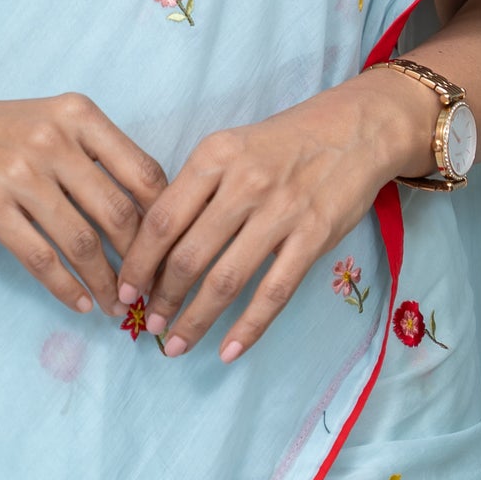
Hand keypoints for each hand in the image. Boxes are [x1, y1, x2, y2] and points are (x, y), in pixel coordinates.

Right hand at [0, 86, 169, 319]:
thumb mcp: (53, 123)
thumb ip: (97, 158)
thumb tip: (149, 217)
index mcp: (79, 115)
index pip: (144, 172)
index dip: (164, 219)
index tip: (172, 250)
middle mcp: (53, 140)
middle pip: (118, 213)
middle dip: (141, 262)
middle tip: (151, 291)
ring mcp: (20, 174)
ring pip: (81, 243)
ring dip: (106, 284)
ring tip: (119, 306)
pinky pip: (41, 259)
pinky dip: (67, 289)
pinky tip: (82, 304)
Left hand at [110, 70, 439, 361]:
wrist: (354, 128)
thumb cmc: (284, 141)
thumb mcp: (231, 146)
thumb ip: (197, 187)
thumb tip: (157, 245)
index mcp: (214, 156)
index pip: (163, 219)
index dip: (139, 261)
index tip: (126, 288)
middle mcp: (243, 184)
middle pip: (189, 255)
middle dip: (163, 298)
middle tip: (148, 324)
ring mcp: (281, 212)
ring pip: (226, 280)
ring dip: (196, 320)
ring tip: (176, 344)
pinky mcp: (314, 237)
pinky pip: (274, 292)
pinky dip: (248, 327)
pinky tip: (228, 350)